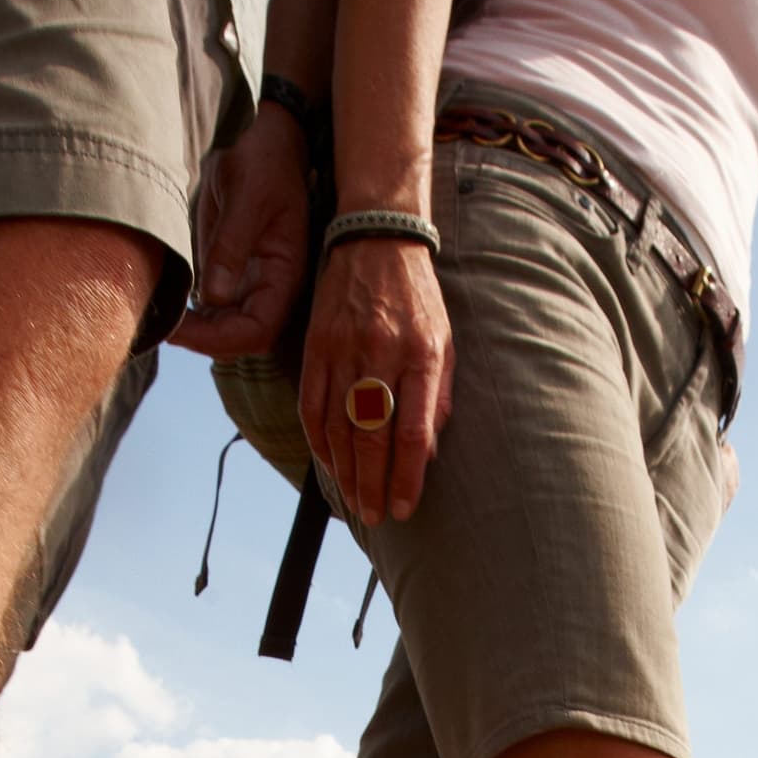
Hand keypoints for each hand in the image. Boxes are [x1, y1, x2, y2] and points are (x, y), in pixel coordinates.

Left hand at [168, 112, 313, 358]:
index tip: (183, 329)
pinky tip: (170, 306)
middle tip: (162, 326)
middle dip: (202, 340)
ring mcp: (253, 284)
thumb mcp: (244, 195)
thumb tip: (212, 297)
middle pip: (240, 339)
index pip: (259, 330)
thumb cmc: (264, 162)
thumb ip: (230, 246)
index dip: (221, 339)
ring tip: (161, 319)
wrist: (267, 143)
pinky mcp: (234, 276)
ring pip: (225, 329)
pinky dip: (193, 316)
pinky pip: (214, 310)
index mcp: (285, 274)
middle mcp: (271, 288)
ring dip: (195, 332)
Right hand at [298, 235, 450, 525]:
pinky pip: (312, 405)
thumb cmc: (418, 298)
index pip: (413, 432)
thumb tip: (428, 451)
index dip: (407, 476)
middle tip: (375, 516)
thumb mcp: (444, 342)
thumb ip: (437, 396)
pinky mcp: (317, 345)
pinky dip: (319, 442)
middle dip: (373, 484)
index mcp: (421, 356)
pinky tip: (329, 465)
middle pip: (372, 436)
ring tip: (355, 502)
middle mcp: (381, 355)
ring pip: (339, 426)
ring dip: (346, 472)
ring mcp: (344, 350)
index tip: (405, 507)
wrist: (377, 240)